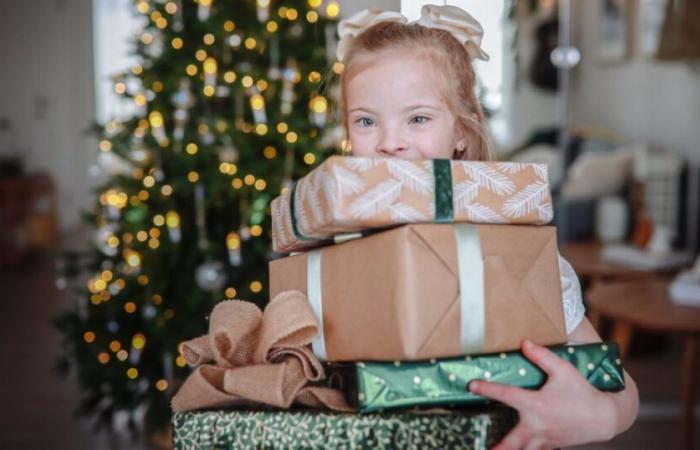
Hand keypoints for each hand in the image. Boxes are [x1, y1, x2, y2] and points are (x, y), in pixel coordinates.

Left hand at [469, 339, 616, 449]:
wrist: (604, 418)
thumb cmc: (582, 392)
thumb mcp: (563, 370)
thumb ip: (542, 356)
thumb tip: (524, 343)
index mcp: (536, 405)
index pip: (506, 395)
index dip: (487, 389)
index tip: (471, 385)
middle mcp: (537, 425)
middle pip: (512, 441)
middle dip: (498, 447)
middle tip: (484, 449)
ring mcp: (544, 439)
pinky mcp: (551, 445)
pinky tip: (520, 447)